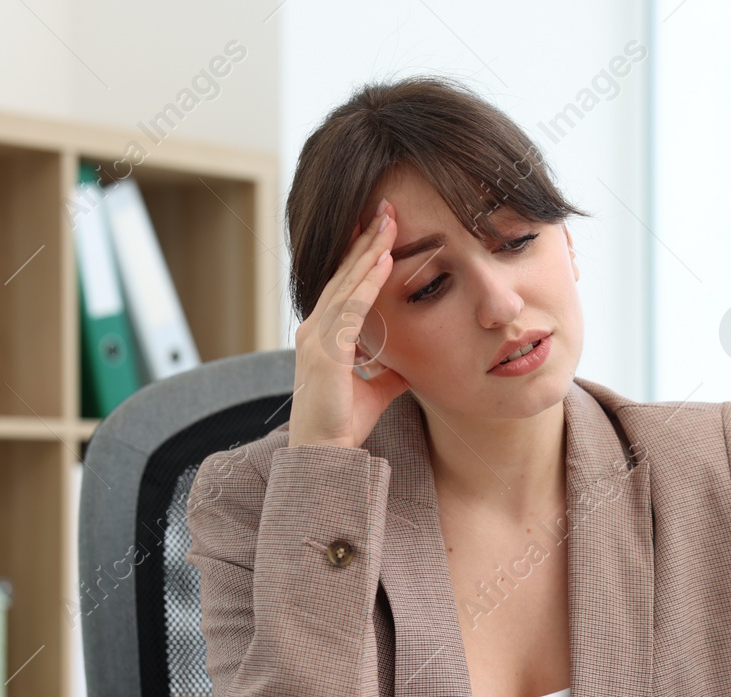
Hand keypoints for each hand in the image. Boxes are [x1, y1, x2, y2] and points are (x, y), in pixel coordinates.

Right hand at [287, 198, 412, 449]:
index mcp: (324, 334)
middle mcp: (315, 329)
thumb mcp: (377, 389)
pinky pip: (349, 308)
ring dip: (369, 251)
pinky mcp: (326, 350)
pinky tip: (383, 261)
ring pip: (346, 283)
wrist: (324, 454)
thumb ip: (392, 370)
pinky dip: (367, 283)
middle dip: (366, 240)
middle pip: (344, 274)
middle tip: (386, 207)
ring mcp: (316, 337)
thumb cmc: (344, 423)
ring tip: (389, 221)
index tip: (384, 228)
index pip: (347, 285)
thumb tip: (416, 363)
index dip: (364, 255)